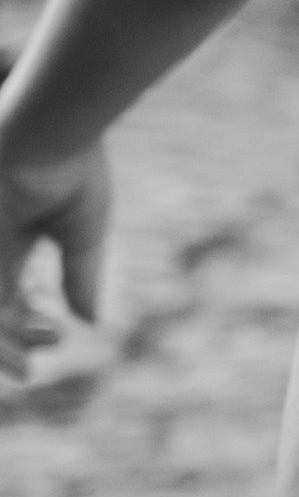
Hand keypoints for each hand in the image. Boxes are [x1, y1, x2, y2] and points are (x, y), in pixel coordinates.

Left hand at [0, 135, 110, 378]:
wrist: (48, 129)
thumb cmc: (70, 166)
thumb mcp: (81, 233)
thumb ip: (81, 275)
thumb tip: (91, 320)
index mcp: (12, 235)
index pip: (7, 293)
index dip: (23, 324)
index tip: (55, 337)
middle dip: (8, 343)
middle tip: (31, 366)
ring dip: (2, 345)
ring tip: (26, 366)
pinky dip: (0, 334)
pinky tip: (19, 353)